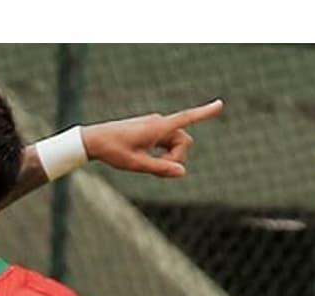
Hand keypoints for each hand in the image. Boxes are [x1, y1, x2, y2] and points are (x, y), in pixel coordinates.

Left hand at [83, 98, 223, 177]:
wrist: (94, 140)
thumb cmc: (113, 151)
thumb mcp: (137, 164)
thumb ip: (160, 169)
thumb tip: (182, 173)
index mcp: (157, 127)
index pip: (185, 118)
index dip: (204, 113)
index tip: (220, 104)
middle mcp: (159, 123)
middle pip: (184, 141)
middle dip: (177, 157)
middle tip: (157, 170)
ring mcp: (155, 126)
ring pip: (175, 143)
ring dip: (169, 157)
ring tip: (149, 165)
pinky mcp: (150, 130)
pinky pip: (166, 142)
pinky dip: (163, 153)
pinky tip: (148, 160)